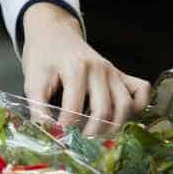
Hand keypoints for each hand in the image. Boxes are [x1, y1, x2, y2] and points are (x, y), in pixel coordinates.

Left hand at [21, 2, 150, 136]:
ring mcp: (112, 71)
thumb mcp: (32, 79)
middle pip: (104, 110)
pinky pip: (140, 91)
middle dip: (92, 132)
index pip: (74, 108)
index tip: (59, 137)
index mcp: (75, 67)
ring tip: (98, 135)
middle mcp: (99, 69)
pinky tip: (122, 116)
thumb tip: (48, 134)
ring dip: (114, 126)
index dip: (65, 128)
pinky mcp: (119, 74)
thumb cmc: (42, 55)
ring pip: (125, 105)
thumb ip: (38, 108)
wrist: (52, 31)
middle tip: (80, 142)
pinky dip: (137, 107)